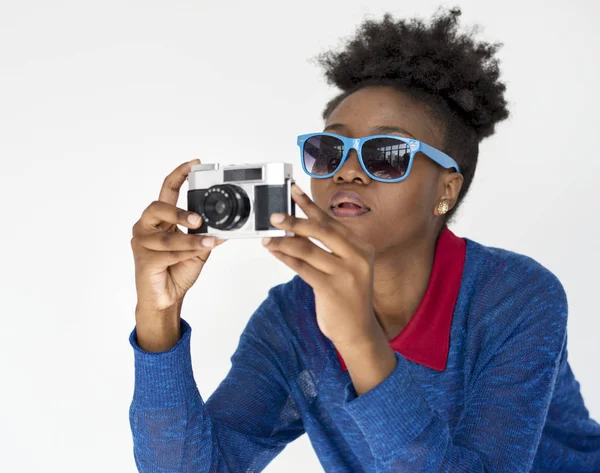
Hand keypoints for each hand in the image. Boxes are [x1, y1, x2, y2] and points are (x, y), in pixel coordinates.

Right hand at [131, 159, 225, 313]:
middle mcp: (147, 227)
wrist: (167, 298)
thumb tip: (227, 226)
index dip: (179, 175)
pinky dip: (186, 253)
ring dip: (191, 241)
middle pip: (157, 207)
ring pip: (168, 236)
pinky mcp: (144, 260)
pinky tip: (197, 253)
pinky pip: (167, 254)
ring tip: (208, 242)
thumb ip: (206, 235)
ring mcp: (142, 243)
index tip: (194, 164)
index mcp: (160, 219)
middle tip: (198, 220)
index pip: (167, 190)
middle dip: (179, 212)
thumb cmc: (177, 270)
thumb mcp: (198, 249)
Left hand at [262, 184, 379, 347]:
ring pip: (308, 250)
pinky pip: (302, 269)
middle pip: (321, 231)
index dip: (310, 206)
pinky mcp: (332, 289)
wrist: (358, 331)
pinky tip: (275, 252)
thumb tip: (297, 227)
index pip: (331, 222)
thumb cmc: (348, 297)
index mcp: (362, 247)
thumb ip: (327, 248)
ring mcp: (346, 273)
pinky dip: (286, 258)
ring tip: (267, 237)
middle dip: (295, 220)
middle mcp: (357, 257)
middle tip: (275, 215)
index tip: (294, 191)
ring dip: (284, 241)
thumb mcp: (345, 267)